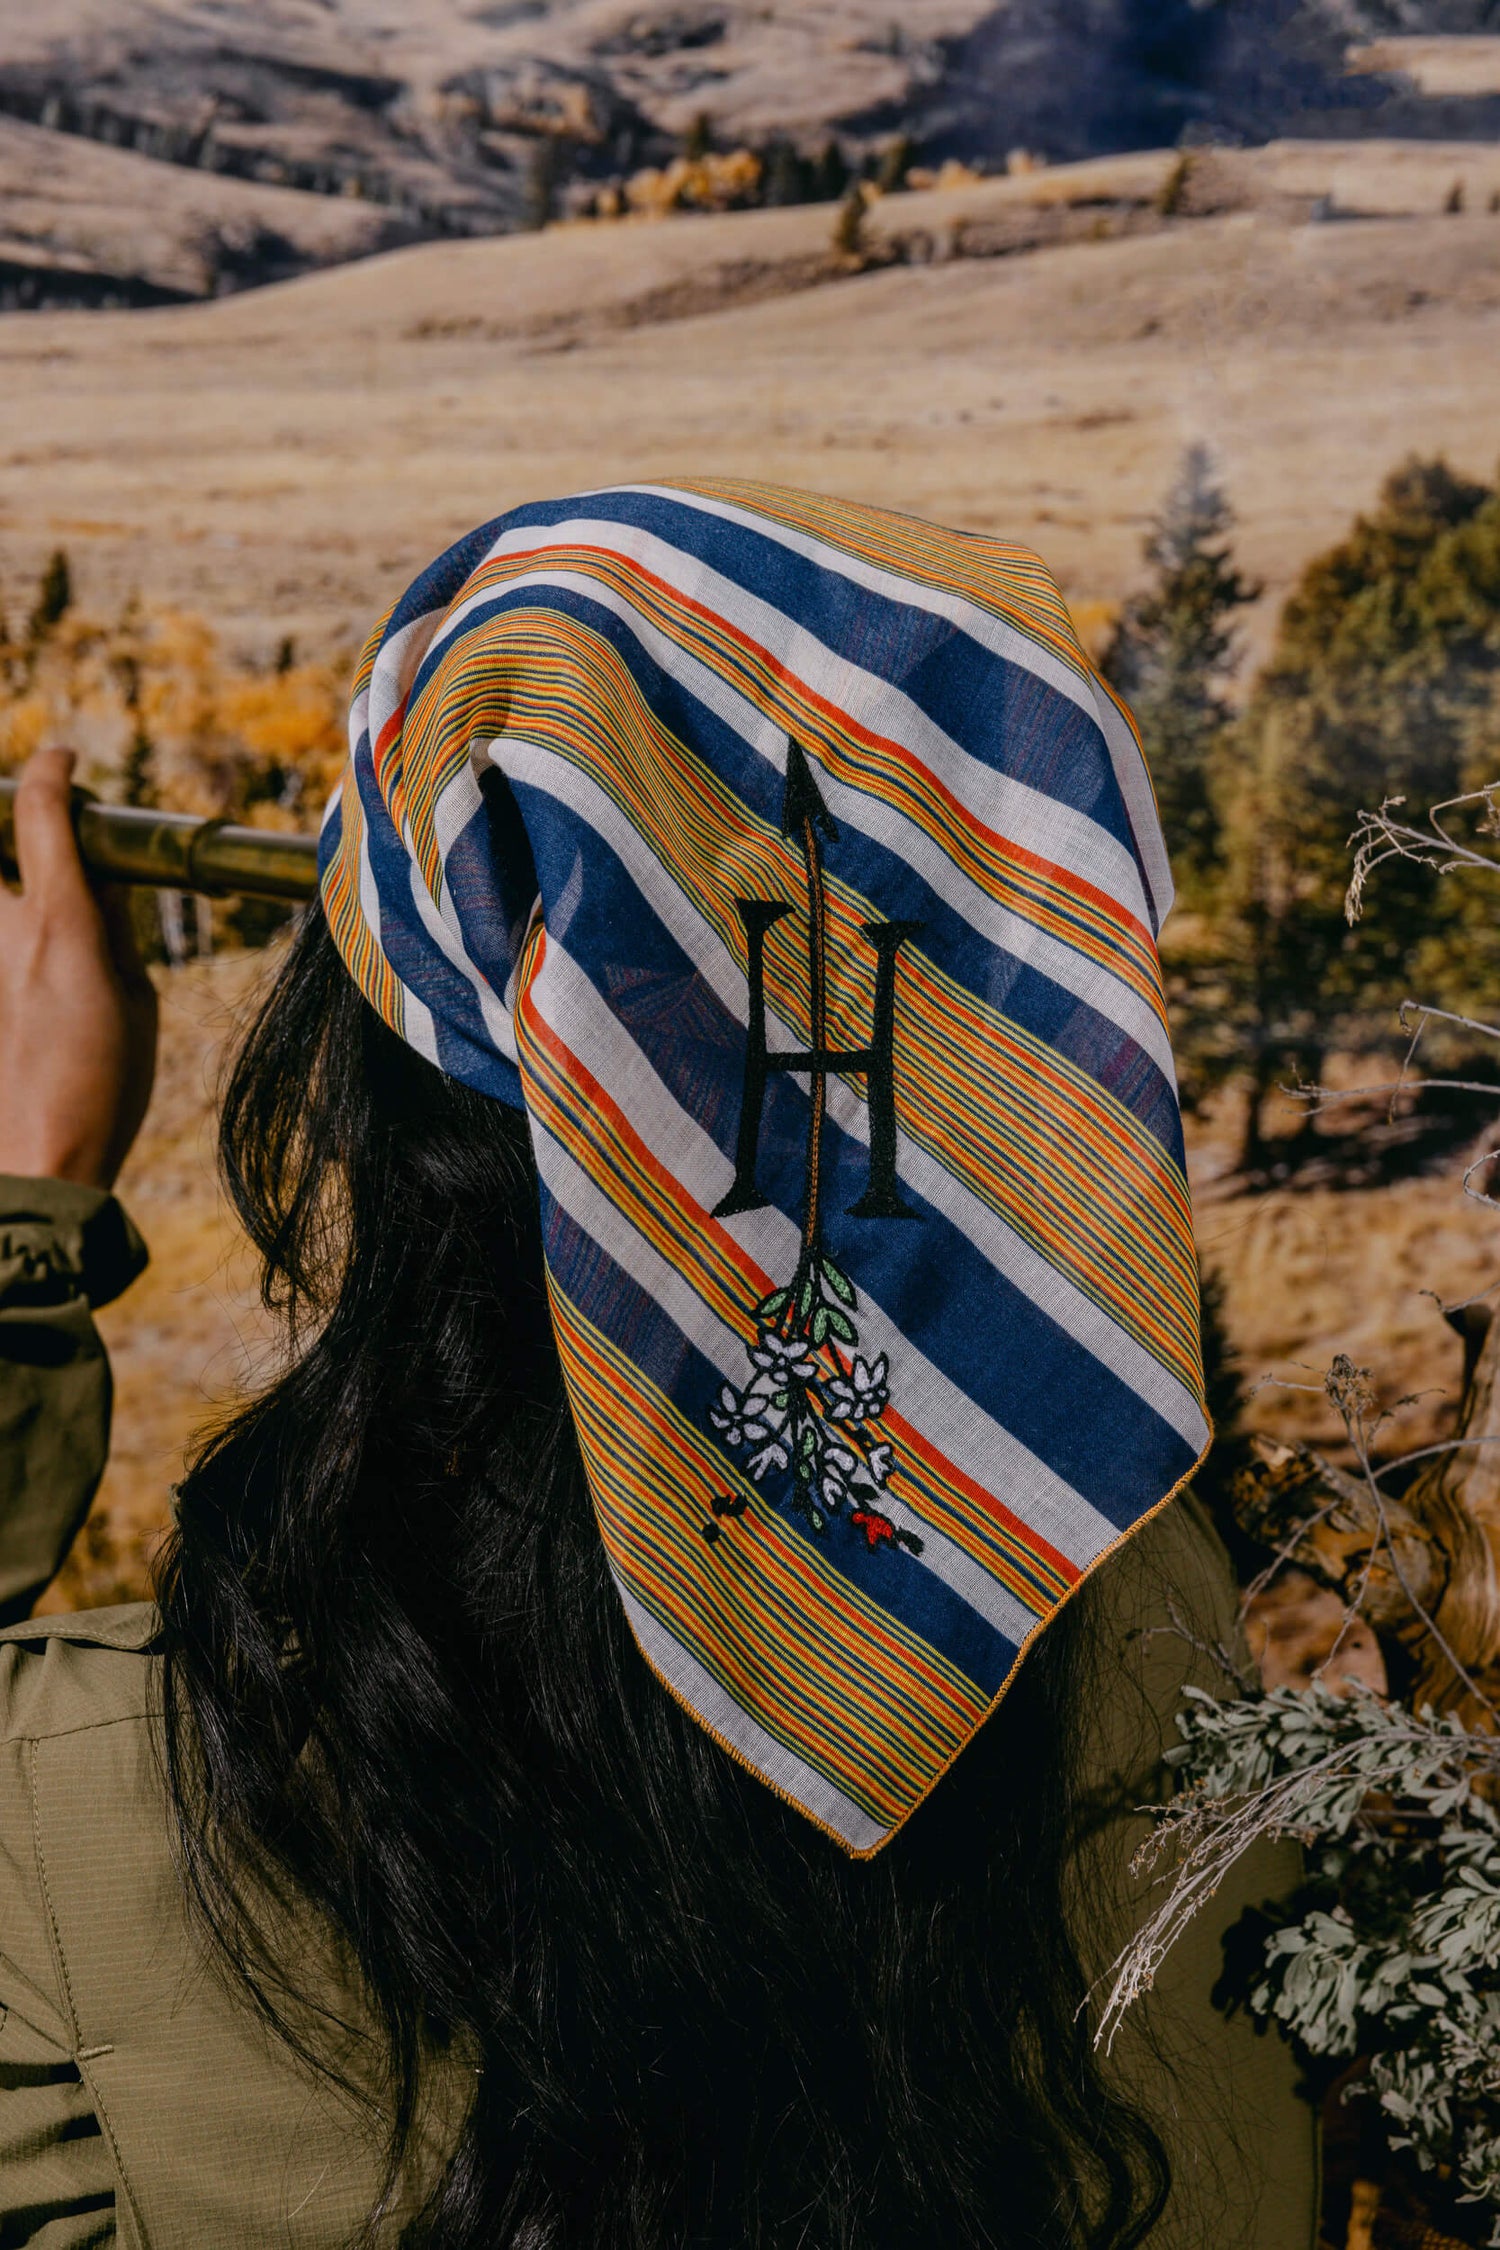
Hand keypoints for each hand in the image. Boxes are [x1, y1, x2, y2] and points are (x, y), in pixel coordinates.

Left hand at [0, 749, 157, 1188]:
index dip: (51, 771)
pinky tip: (30, 993)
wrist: (38, 1166)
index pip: (43, 812)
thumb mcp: (136, 1002)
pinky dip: (13, 953)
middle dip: (10, 831)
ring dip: (11, 906)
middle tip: (29, 844)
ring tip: (35, 933)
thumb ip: (114, 933)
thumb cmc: (103, 1091)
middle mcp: (5, 934)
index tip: (61, 760)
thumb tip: (101, 887)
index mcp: (61, 926)